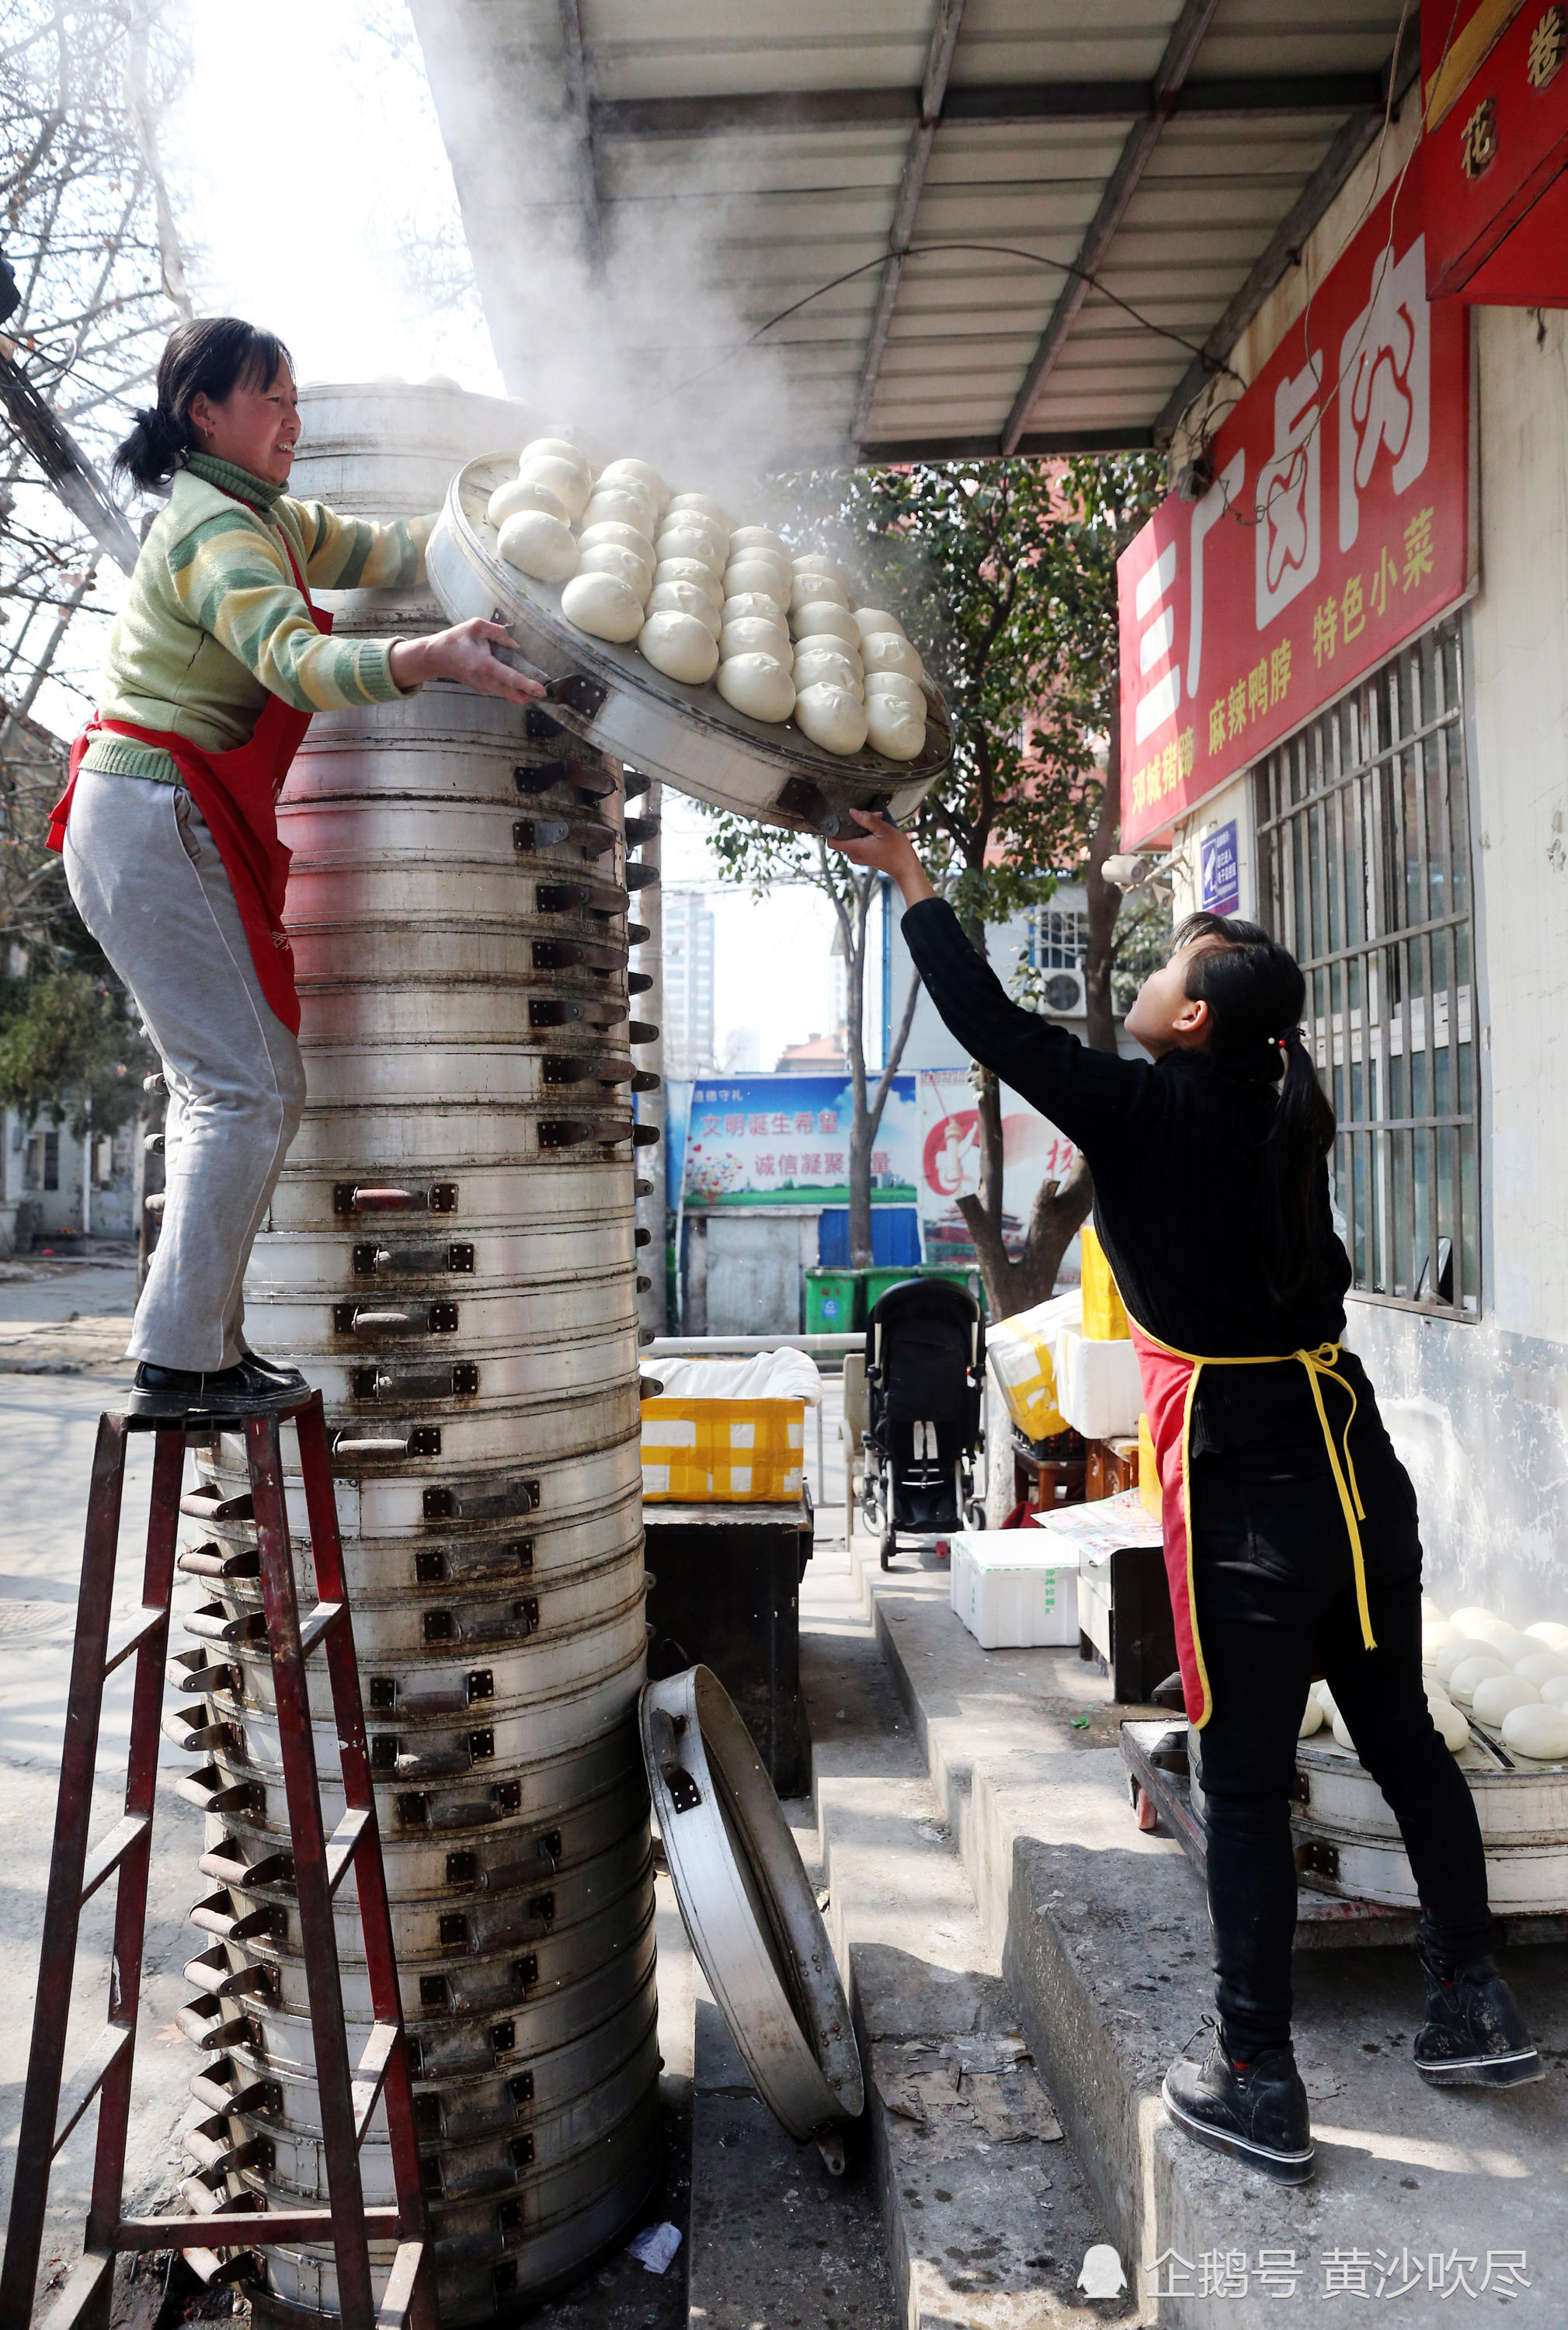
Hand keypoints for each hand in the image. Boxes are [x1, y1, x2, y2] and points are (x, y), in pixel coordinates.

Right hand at [389, 619, 545, 705]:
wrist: (435, 657)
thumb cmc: (455, 640)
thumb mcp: (477, 627)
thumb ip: (500, 633)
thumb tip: (516, 644)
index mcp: (485, 666)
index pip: (511, 679)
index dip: (529, 686)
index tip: (542, 691)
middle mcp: (486, 681)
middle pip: (515, 696)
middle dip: (531, 694)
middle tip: (544, 688)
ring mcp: (484, 688)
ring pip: (510, 696)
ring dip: (523, 692)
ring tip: (534, 682)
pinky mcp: (483, 689)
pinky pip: (503, 691)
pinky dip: (513, 687)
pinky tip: (517, 677)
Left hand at [827, 809, 935, 906]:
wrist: (906, 868)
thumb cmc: (897, 851)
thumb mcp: (884, 830)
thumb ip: (867, 820)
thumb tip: (852, 812)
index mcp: (855, 848)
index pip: (831, 841)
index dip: (833, 829)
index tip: (841, 819)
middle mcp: (854, 854)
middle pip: (843, 836)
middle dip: (854, 823)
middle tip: (870, 817)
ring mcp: (859, 856)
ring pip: (852, 837)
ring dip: (863, 827)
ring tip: (878, 822)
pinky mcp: (865, 856)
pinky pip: (859, 842)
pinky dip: (866, 834)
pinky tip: (879, 830)